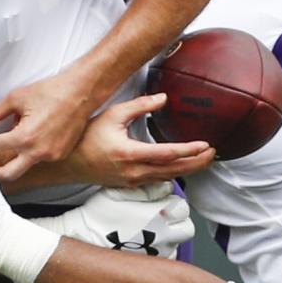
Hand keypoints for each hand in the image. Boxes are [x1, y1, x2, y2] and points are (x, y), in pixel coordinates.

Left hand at [0, 69, 95, 181]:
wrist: (80, 93)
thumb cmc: (52, 92)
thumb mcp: (17, 98)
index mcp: (25, 137)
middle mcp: (39, 151)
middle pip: (9, 174)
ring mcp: (51, 155)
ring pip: (25, 164)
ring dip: (15, 155)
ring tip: (14, 135)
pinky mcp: (60, 154)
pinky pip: (40, 158)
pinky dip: (31, 151)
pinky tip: (31, 135)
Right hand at [29, 185, 194, 258]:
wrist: (82, 238)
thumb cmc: (98, 214)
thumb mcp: (120, 191)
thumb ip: (148, 188)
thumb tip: (166, 187)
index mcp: (158, 213)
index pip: (182, 207)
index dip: (172, 204)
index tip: (162, 204)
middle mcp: (163, 235)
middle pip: (186, 227)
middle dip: (176, 222)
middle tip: (161, 219)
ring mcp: (158, 253)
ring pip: (178, 244)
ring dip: (170, 237)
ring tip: (151, 233)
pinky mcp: (151, 266)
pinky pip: (167, 259)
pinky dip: (161, 252)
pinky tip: (146, 246)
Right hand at [67, 93, 214, 186]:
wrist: (68, 162)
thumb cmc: (87, 136)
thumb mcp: (113, 114)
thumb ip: (140, 106)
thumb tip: (164, 98)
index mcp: (130, 153)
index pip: (168, 154)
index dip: (189, 150)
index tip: (205, 144)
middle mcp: (134, 171)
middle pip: (174, 170)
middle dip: (196, 163)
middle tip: (213, 154)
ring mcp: (133, 180)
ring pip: (167, 177)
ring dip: (188, 169)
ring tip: (204, 160)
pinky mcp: (131, 184)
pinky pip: (158, 180)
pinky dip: (174, 173)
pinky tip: (182, 166)